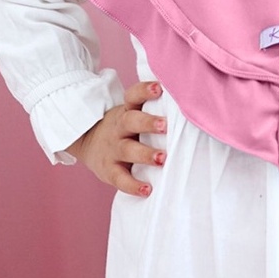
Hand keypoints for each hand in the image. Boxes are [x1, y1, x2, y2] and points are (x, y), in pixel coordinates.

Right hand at [66, 79, 166, 195]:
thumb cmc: (125, 126)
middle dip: (148, 123)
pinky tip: (147, 189)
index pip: (133, 96)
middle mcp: (120, 127)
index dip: (144, 90)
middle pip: (131, 121)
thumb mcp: (133, 112)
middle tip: (165, 125)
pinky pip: (120, 178)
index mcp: (128, 110)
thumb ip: (154, 108)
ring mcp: (113, 149)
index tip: (159, 88)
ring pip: (127, 150)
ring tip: (162, 158)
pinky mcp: (109, 169)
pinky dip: (133, 185)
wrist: (89, 141)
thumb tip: (189, 103)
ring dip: (145, 154)